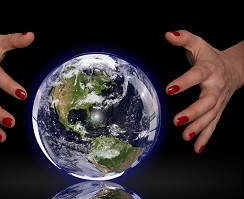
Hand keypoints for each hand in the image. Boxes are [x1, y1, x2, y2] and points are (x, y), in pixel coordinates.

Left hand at [165, 30, 243, 153]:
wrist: (234, 67)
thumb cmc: (211, 57)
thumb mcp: (198, 44)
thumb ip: (183, 38)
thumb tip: (168, 34)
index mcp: (208, 70)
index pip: (196, 76)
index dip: (184, 82)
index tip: (170, 88)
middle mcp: (215, 87)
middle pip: (207, 101)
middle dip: (193, 112)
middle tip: (178, 120)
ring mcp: (218, 100)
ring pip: (210, 116)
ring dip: (198, 128)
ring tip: (186, 137)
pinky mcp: (218, 109)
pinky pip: (213, 124)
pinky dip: (205, 136)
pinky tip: (196, 147)